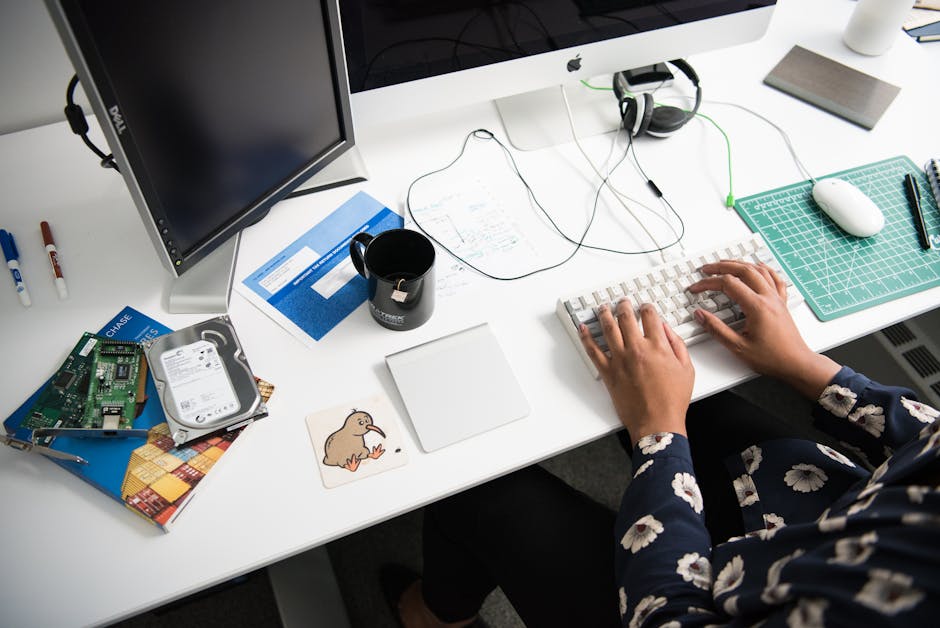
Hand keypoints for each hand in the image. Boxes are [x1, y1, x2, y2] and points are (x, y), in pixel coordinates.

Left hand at [580, 302, 694, 445]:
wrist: (657, 423)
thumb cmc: (672, 400)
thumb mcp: (686, 369)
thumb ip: (677, 345)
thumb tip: (666, 329)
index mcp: (658, 346)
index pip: (649, 316)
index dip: (646, 307)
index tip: (644, 306)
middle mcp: (637, 349)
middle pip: (626, 318)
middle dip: (624, 306)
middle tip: (622, 302)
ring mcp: (620, 360)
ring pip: (608, 329)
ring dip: (604, 314)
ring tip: (603, 307)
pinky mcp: (608, 373)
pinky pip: (593, 351)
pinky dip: (586, 337)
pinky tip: (583, 328)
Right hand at [688, 261, 838, 398]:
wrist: (796, 364)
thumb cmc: (772, 358)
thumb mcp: (738, 347)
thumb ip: (716, 329)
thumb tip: (700, 315)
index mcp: (757, 307)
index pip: (728, 284)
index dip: (708, 283)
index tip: (696, 288)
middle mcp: (768, 298)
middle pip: (743, 270)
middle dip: (722, 266)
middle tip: (707, 269)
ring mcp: (776, 299)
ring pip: (759, 270)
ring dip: (740, 264)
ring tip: (726, 264)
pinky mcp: (781, 303)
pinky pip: (774, 278)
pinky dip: (764, 269)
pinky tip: (759, 266)